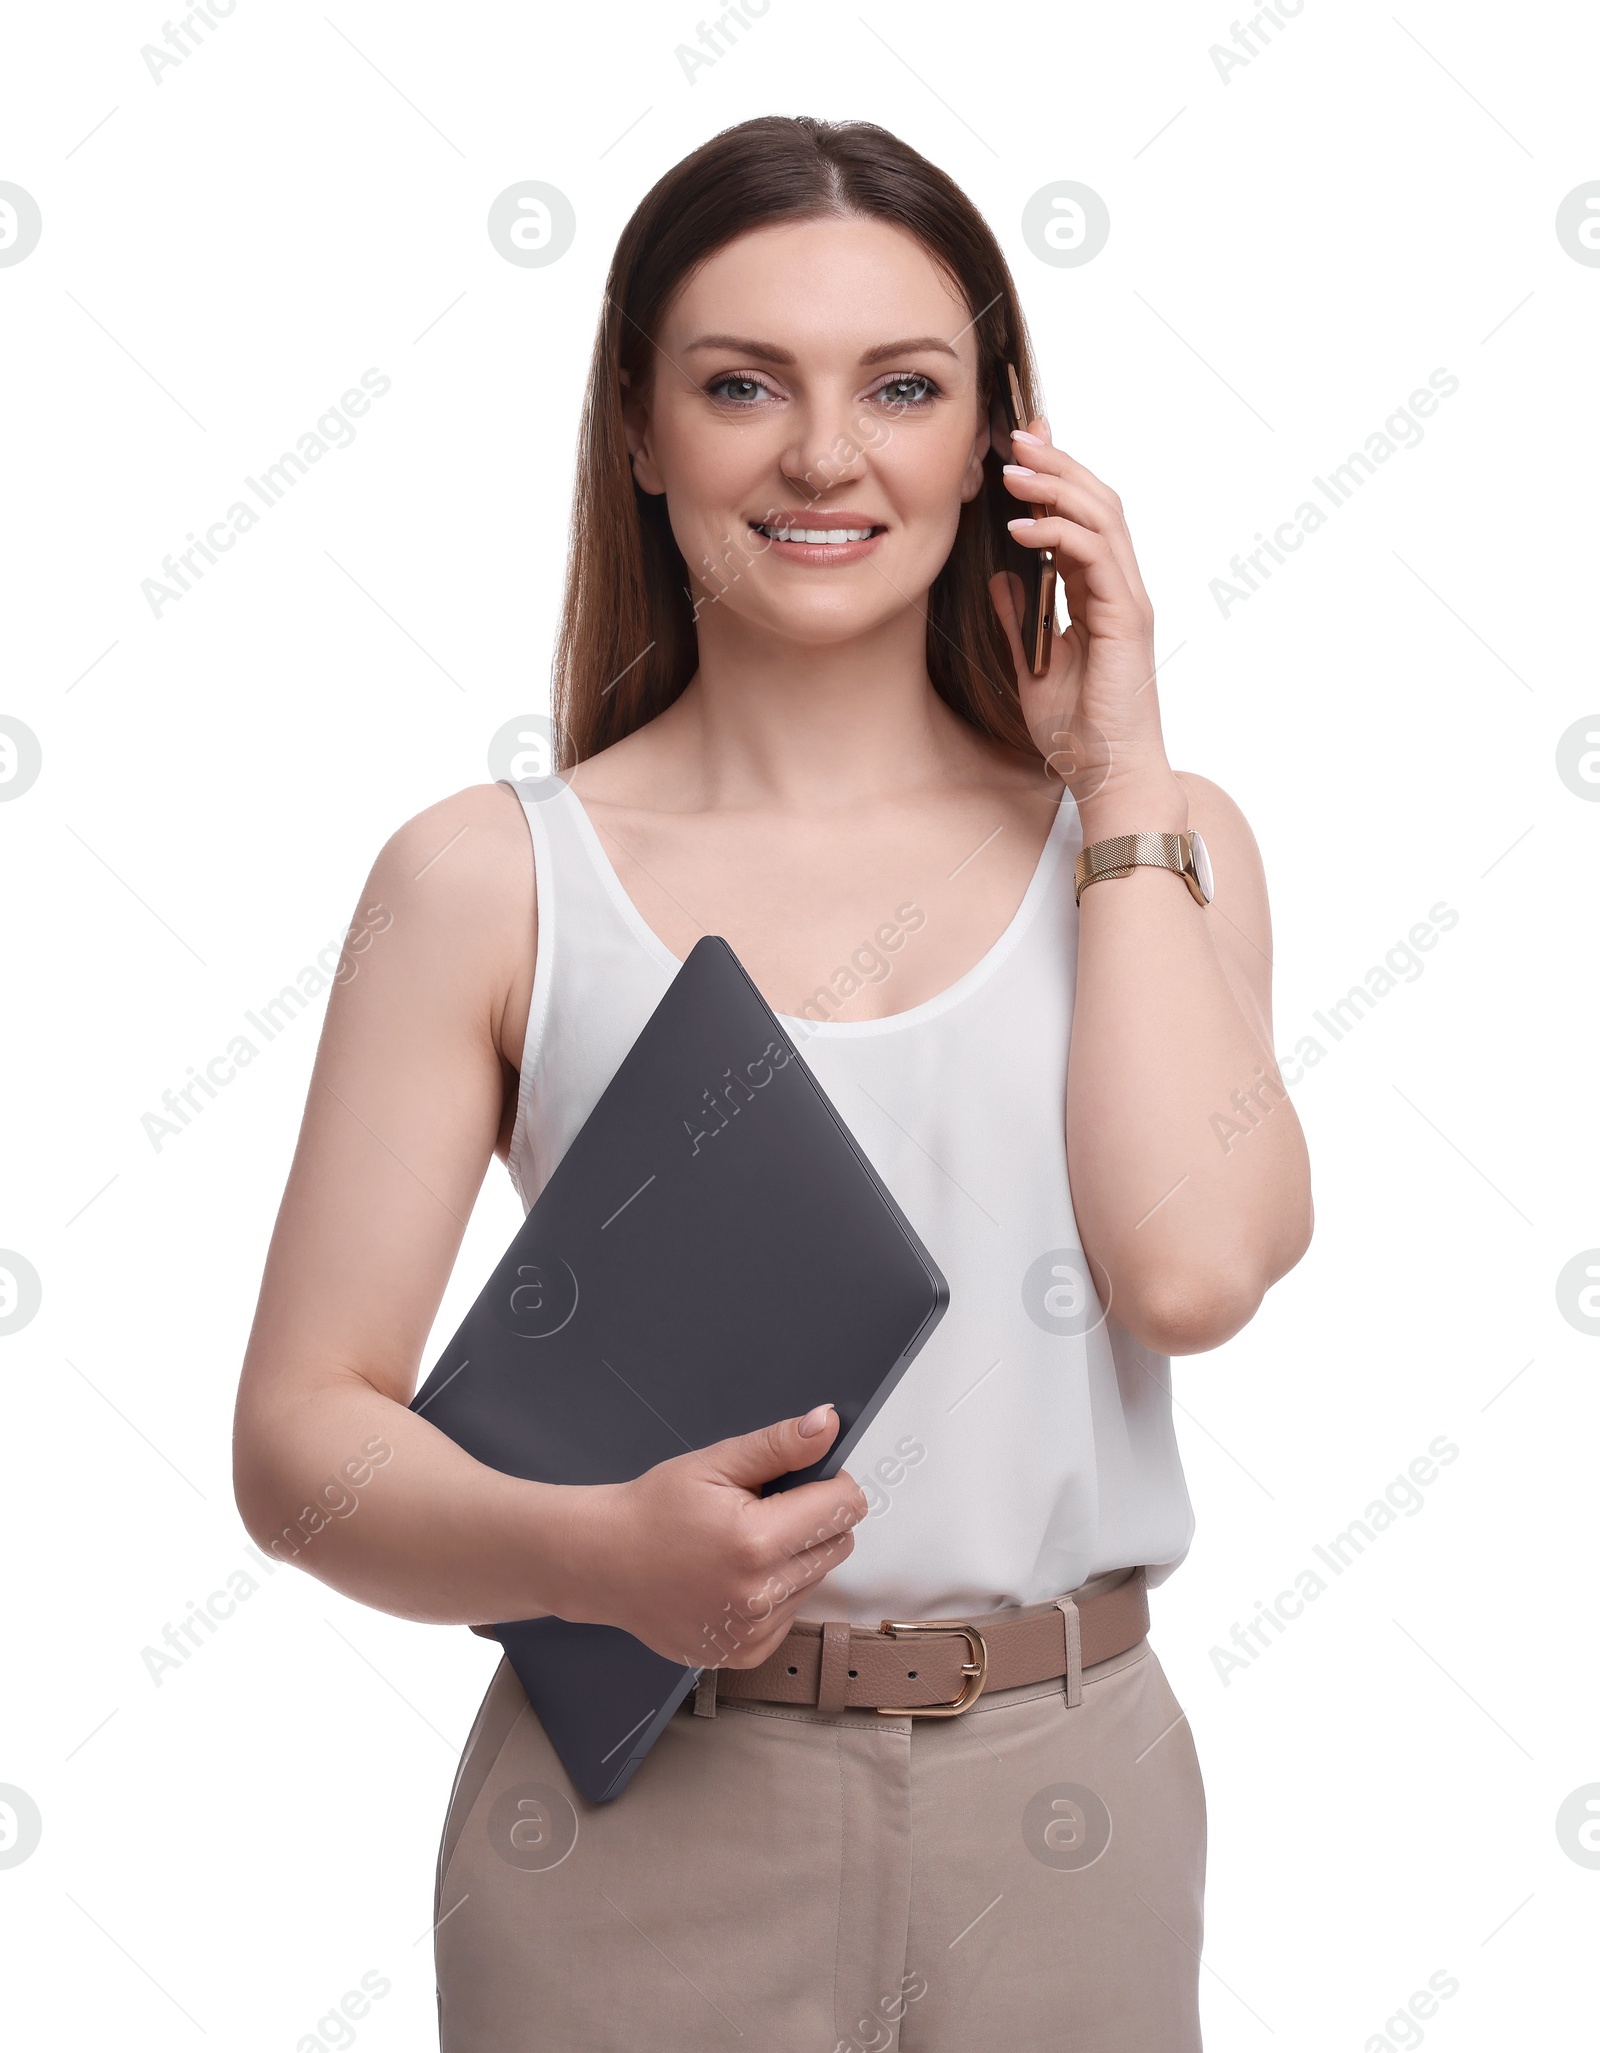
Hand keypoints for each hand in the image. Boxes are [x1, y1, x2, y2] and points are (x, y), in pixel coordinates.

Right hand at [557, 1404, 868, 1670]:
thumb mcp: (714, 1463)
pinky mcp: (747, 1653)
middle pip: (838, 1545)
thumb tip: (827, 1425)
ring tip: (742, 1546)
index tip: (806, 1480)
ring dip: (795, 1558)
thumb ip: (778, 1446)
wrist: (604, 1564)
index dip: (832, 1485)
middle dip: (814, 1520)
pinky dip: (776, 1592)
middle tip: (765, 1510)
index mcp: (755, 1541)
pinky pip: (792, 1613)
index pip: (844, 1508)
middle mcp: (760, 1595)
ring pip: (816, 1579)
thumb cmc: (654, 1510)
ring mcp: (753, 1632)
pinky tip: (735, 1577)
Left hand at [990, 415, 1175, 808]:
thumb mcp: (1034, 666)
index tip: (1018, 448)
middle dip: (1056, 462)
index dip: (1054, 477)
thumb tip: (1001, 577)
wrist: (1108, 777)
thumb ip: (1020, 619)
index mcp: (1100, 595)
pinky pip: (1095, 558)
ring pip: (1101, 517)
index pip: (1081, 518)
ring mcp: (1128, 600)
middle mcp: (1120, 588)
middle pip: (1096, 502)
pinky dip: (1058, 534)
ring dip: (1057, 485)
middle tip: (1015, 433)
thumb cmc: (1080, 734)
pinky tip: (1021, 526)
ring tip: (1013, 466)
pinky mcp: (1126, 618)